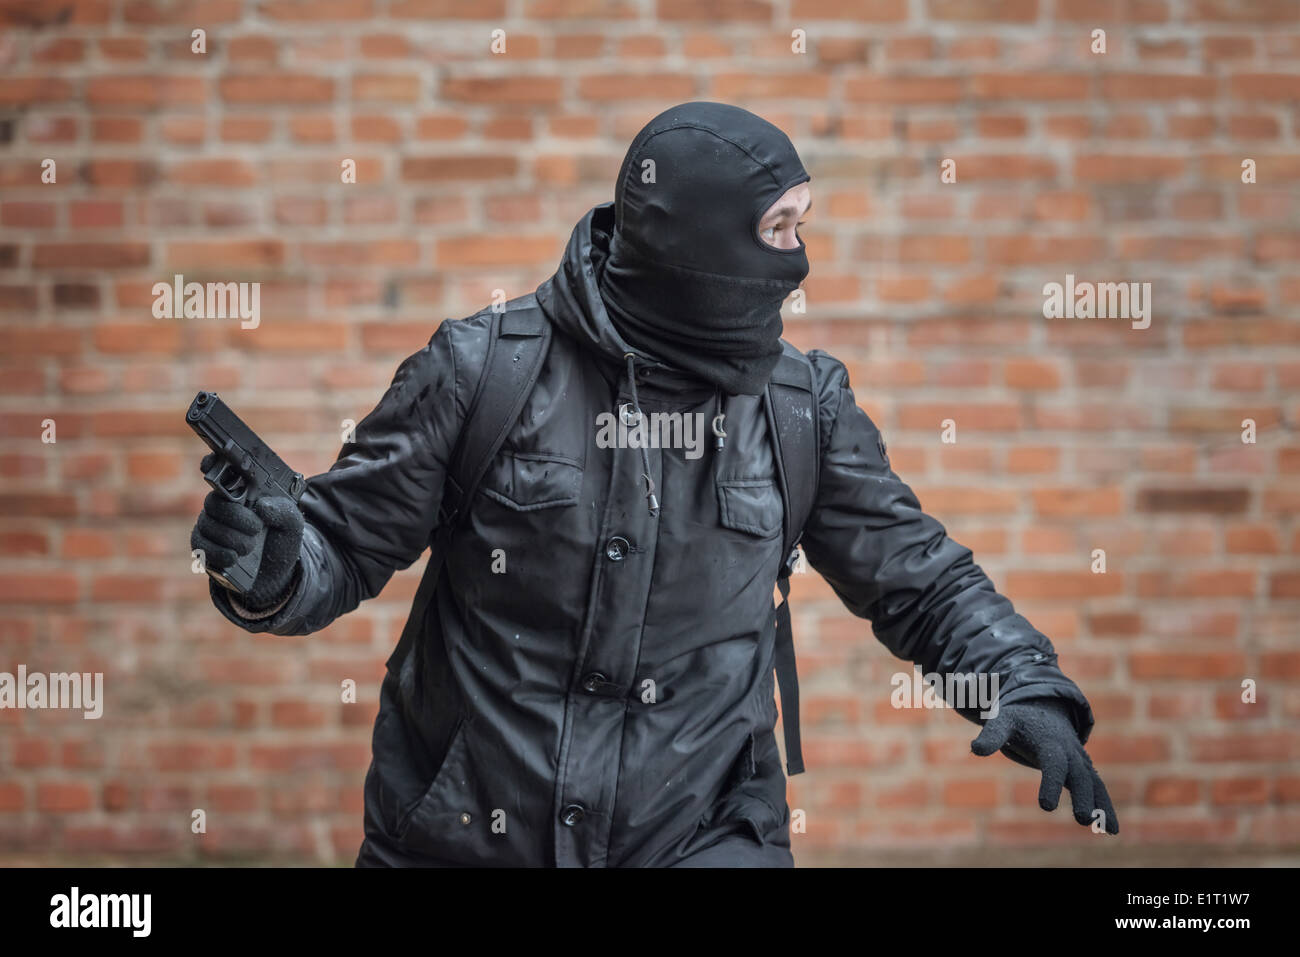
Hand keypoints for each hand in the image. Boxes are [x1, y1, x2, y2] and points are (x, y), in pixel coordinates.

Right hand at [192, 452, 303, 609]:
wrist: (276, 574)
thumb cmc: (280, 541)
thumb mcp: (292, 524)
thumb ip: (285, 510)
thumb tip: (261, 506)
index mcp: (242, 493)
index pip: (221, 471)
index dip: (213, 463)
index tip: (212, 463)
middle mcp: (222, 506)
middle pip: (214, 502)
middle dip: (238, 517)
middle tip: (256, 528)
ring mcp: (210, 526)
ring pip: (208, 525)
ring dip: (233, 538)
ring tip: (251, 547)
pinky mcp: (203, 547)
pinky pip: (201, 546)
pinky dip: (219, 552)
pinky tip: (234, 558)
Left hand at [971, 697, 1118, 833]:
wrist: (1042, 710)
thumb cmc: (1018, 719)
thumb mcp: (1002, 721)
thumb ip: (991, 735)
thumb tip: (976, 749)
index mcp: (1050, 742)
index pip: (1052, 764)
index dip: (1051, 783)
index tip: (1046, 806)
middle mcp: (1069, 752)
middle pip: (1079, 775)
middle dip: (1083, 796)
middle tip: (1082, 817)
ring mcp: (1079, 761)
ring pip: (1093, 783)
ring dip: (1100, 804)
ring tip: (1103, 828)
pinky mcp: (1083, 770)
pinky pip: (1098, 789)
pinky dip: (1106, 806)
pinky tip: (1112, 829)